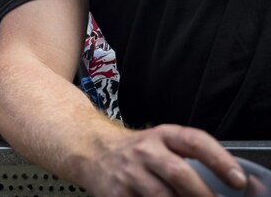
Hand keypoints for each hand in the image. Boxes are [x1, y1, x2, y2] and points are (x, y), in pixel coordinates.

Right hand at [81, 124, 245, 195]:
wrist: (89, 150)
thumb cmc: (134, 150)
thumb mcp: (159, 142)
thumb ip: (186, 158)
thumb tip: (222, 186)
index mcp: (162, 136)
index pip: (195, 142)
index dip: (220, 161)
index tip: (237, 180)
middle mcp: (144, 152)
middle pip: (180, 174)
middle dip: (203, 195)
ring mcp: (129, 174)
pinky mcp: (115, 195)